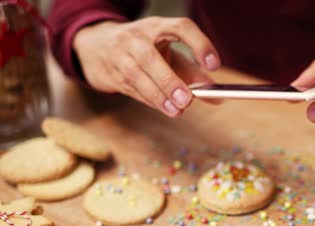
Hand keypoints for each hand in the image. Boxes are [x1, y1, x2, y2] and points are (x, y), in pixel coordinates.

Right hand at [73, 17, 220, 116]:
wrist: (96, 46)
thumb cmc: (144, 51)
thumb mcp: (169, 55)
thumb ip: (193, 74)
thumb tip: (218, 97)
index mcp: (157, 27)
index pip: (181, 27)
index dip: (199, 44)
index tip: (214, 65)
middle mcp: (136, 37)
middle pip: (150, 56)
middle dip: (169, 80)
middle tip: (188, 99)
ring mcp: (119, 54)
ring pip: (137, 76)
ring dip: (158, 95)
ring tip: (177, 110)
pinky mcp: (110, 73)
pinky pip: (131, 88)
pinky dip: (149, 100)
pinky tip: (164, 108)